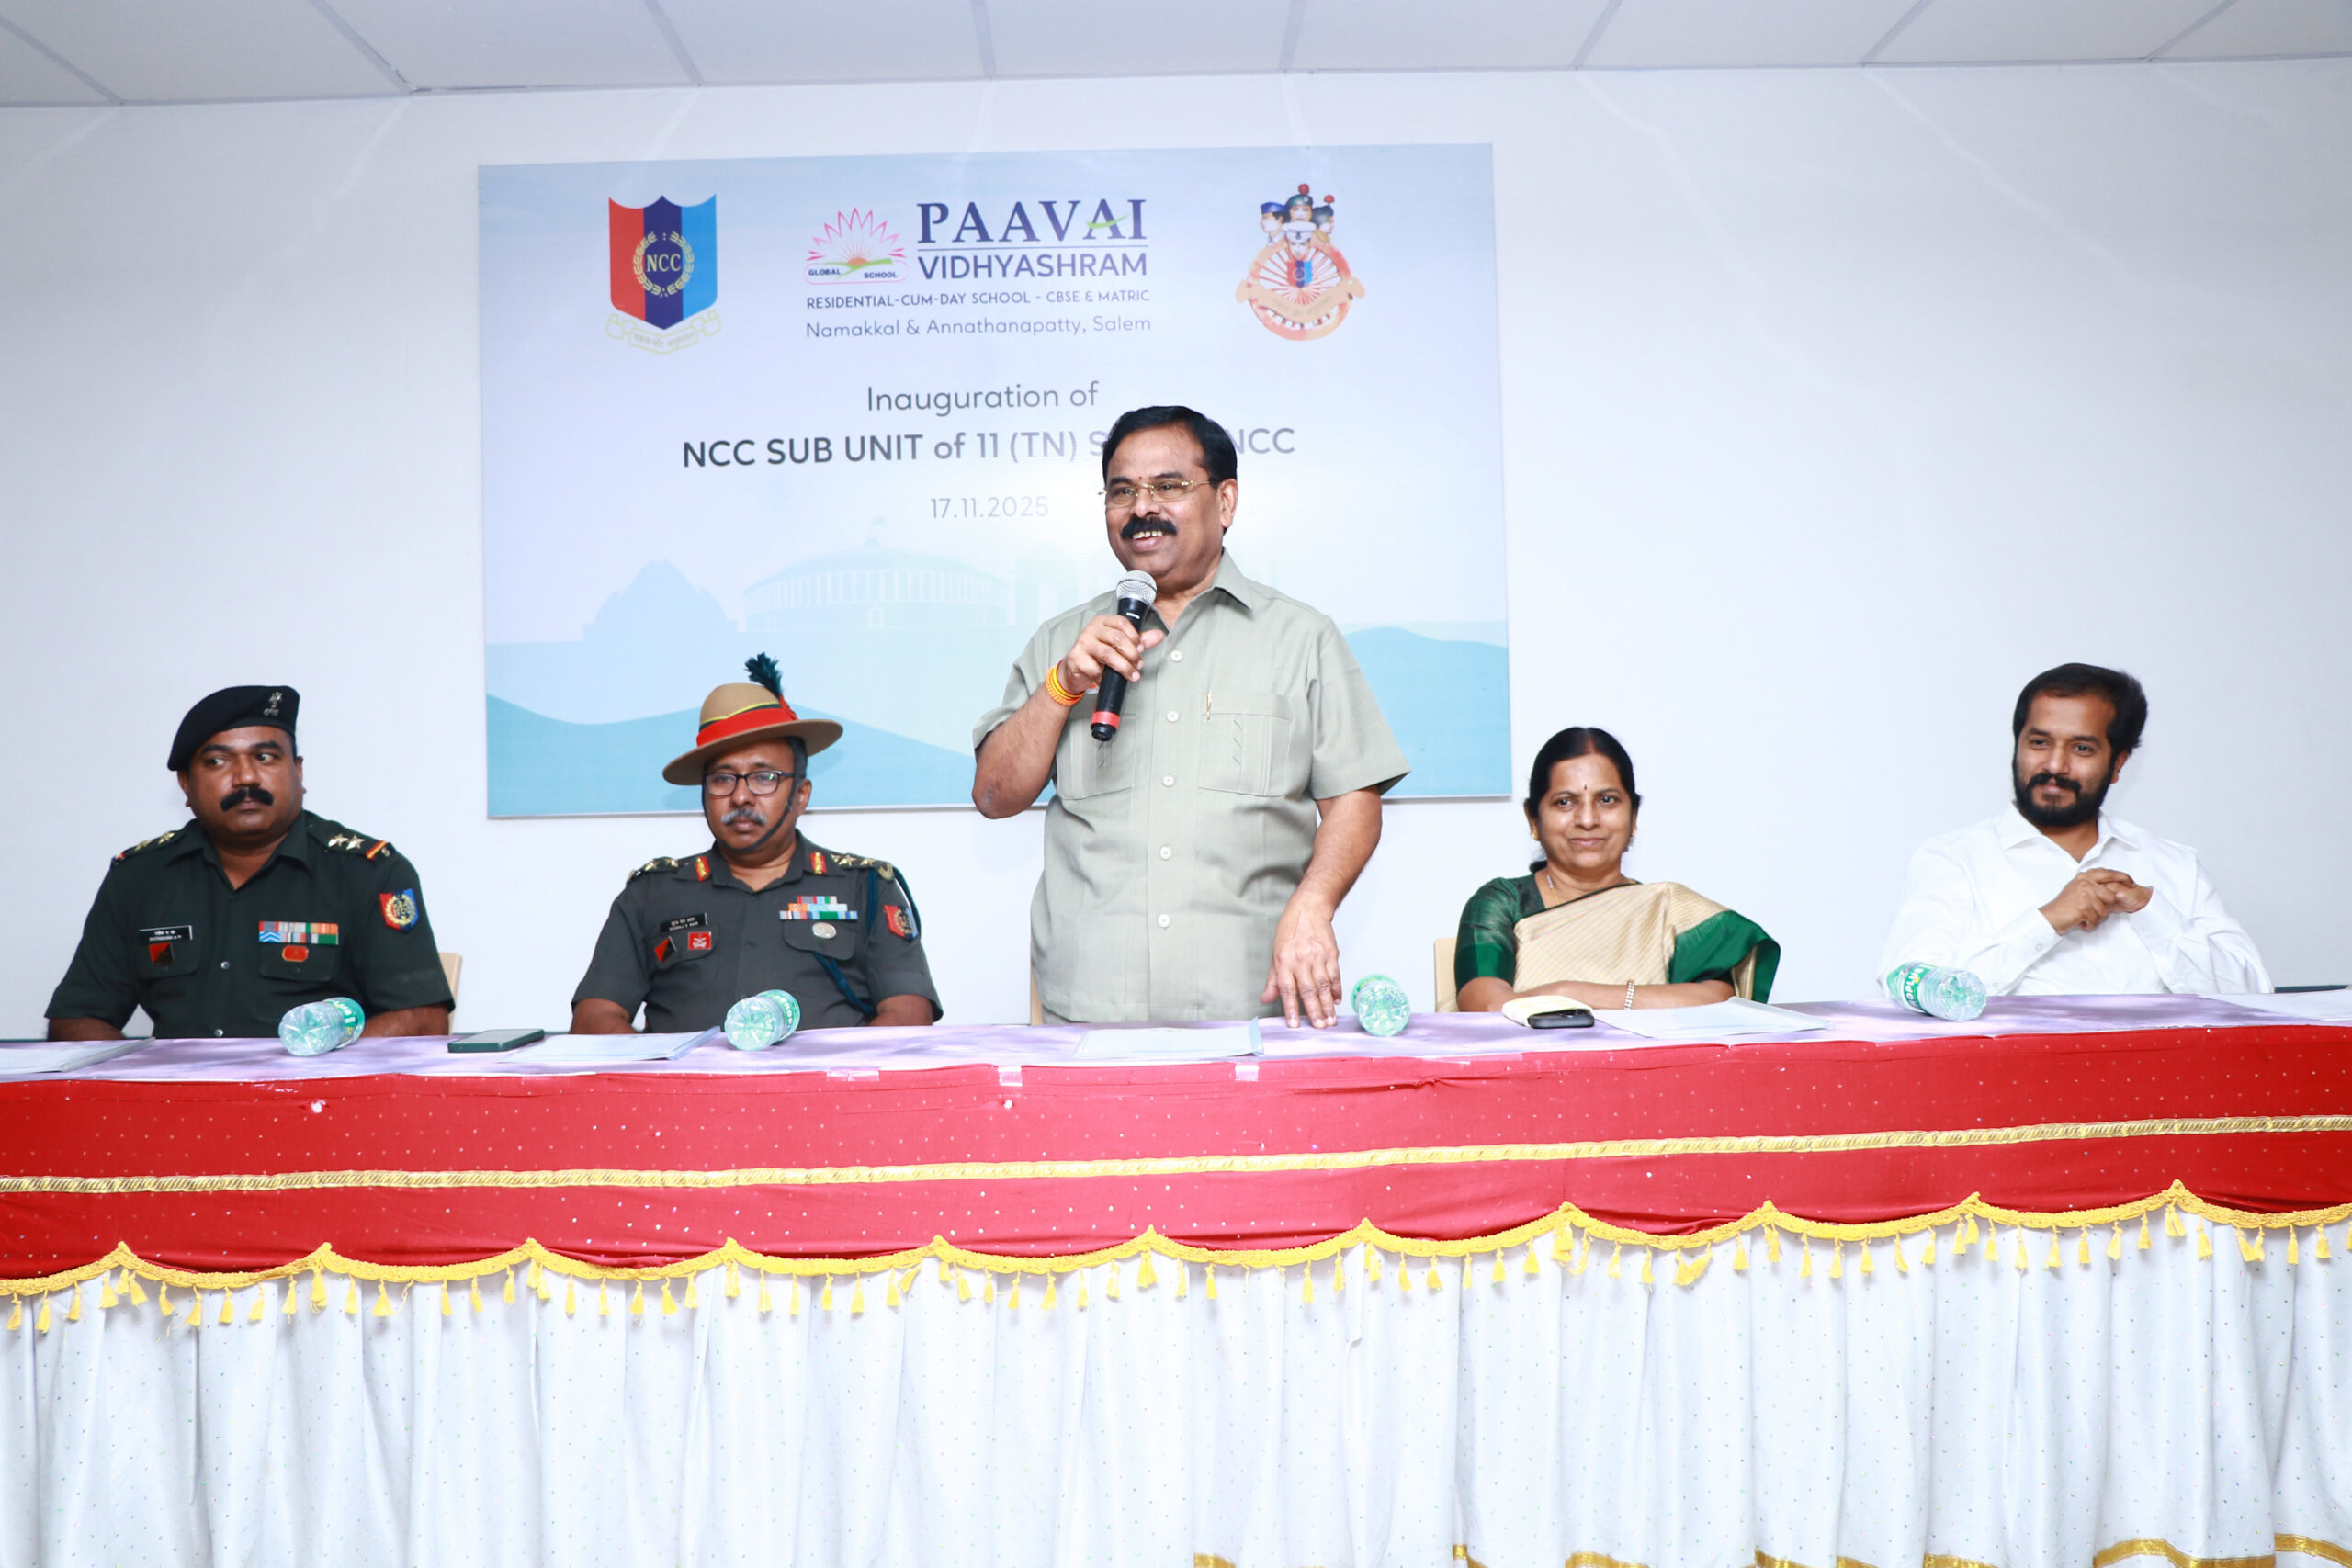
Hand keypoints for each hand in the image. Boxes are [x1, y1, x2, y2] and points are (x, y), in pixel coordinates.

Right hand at [1057, 614, 1164, 694]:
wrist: (1075, 670)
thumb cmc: (1097, 655)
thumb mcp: (1118, 646)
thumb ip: (1138, 640)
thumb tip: (1158, 635)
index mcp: (1103, 622)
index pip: (1122, 623)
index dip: (1135, 637)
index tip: (1141, 649)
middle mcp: (1092, 630)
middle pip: (1117, 639)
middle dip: (1132, 654)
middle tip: (1139, 665)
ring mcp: (1083, 643)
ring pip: (1108, 654)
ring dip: (1124, 667)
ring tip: (1132, 675)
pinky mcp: (1077, 658)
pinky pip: (1096, 669)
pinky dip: (1105, 677)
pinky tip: (1108, 680)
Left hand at [1261, 898, 1341, 1027]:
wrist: (1309, 910)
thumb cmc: (1290, 931)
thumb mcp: (1275, 954)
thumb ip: (1273, 980)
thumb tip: (1266, 999)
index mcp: (1285, 961)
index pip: (1287, 989)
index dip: (1291, 1008)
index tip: (1294, 1024)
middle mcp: (1301, 960)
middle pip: (1308, 990)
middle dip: (1314, 1010)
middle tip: (1319, 1027)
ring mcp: (1318, 957)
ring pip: (1324, 985)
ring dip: (1327, 1004)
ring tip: (1330, 1020)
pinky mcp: (1332, 954)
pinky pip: (1335, 975)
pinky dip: (1336, 989)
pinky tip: (1336, 1001)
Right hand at [2041, 869, 2143, 933]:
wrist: (2049, 916)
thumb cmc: (2063, 905)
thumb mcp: (2077, 888)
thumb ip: (2093, 885)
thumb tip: (2112, 888)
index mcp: (2085, 877)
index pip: (2109, 873)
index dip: (2123, 878)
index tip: (2132, 883)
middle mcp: (2085, 883)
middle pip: (2111, 897)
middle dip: (2104, 908)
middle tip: (2091, 911)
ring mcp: (2085, 894)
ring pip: (2105, 910)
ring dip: (2096, 918)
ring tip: (2084, 917)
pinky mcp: (2084, 907)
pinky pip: (2097, 919)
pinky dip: (2090, 924)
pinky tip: (2081, 921)